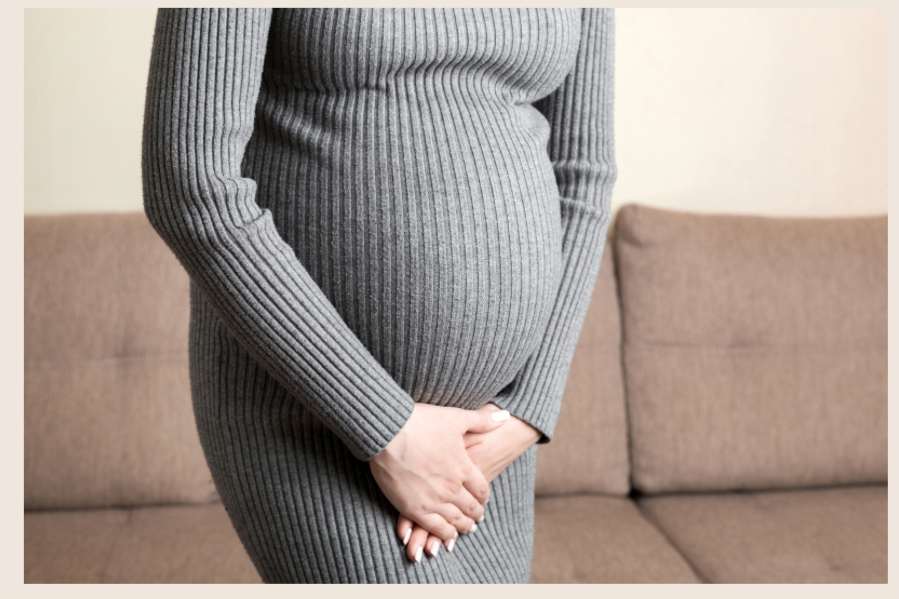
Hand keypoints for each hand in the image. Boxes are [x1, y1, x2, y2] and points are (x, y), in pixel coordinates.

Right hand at [394, 403, 540, 561]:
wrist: (388, 431)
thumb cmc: (421, 421)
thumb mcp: (456, 417)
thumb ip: (482, 421)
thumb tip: (505, 416)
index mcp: (464, 467)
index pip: (481, 488)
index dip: (484, 495)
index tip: (483, 498)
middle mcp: (452, 487)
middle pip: (471, 507)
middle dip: (476, 513)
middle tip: (477, 517)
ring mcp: (433, 500)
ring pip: (455, 520)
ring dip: (463, 525)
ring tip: (466, 528)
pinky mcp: (413, 508)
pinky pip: (435, 527)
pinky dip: (444, 533)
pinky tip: (448, 534)